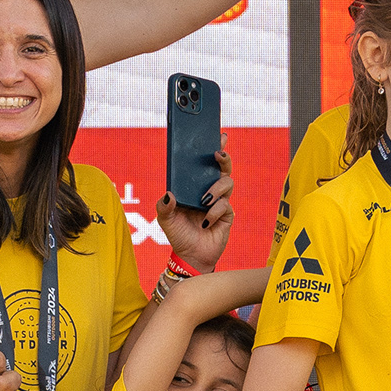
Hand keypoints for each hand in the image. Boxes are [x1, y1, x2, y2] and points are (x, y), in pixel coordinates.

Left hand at [158, 146, 233, 270]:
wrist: (190, 256)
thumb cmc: (178, 234)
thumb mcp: (165, 219)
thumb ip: (164, 206)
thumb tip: (170, 193)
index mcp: (195, 186)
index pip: (204, 164)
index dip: (212, 148)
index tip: (217, 135)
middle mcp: (209, 190)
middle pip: (222, 168)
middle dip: (223, 157)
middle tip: (217, 153)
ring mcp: (220, 202)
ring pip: (227, 183)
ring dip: (215, 188)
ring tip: (204, 199)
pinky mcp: (227, 215)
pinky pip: (225, 206)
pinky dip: (214, 212)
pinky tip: (204, 220)